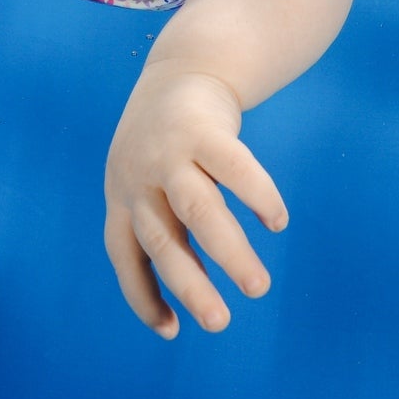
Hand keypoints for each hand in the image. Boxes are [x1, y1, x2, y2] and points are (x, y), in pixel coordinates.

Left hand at [103, 68, 287, 338]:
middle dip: (191, 286)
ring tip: (258, 288)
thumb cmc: (168, 144)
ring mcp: (170, 152)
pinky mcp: (205, 130)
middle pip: (163, 241)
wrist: (185, 67)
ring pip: (200, 211)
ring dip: (229, 253)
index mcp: (122, 196)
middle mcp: (139, 177)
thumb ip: (166, 229)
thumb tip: (195, 292)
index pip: (124, 255)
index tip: (172, 331)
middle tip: (220, 324)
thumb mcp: (149, 183)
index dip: (142, 295)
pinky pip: (235, 169)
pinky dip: (257, 197)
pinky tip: (276, 221)